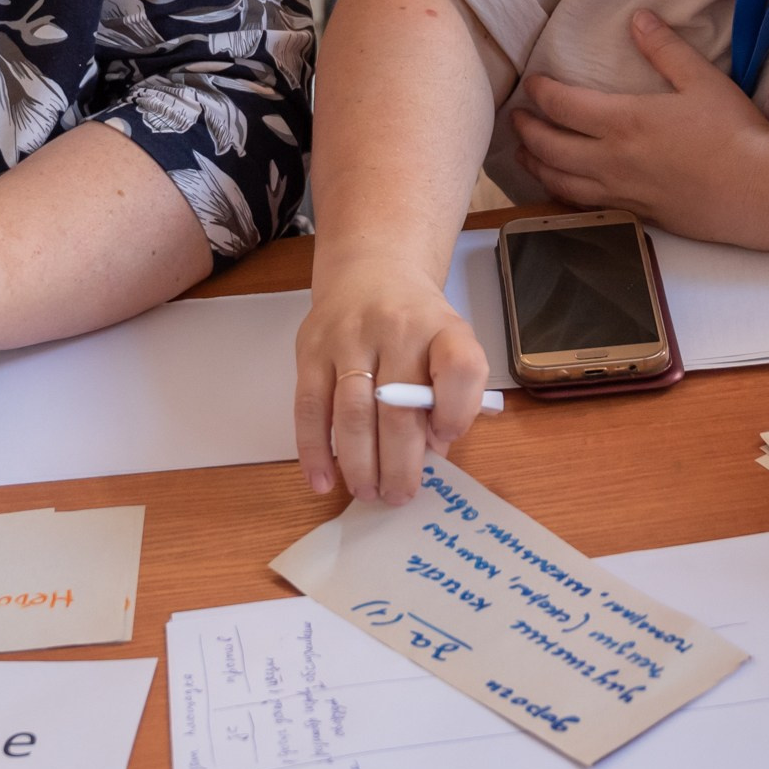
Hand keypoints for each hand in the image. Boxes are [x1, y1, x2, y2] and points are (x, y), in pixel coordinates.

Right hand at [294, 262, 490, 502]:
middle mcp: (397, 328)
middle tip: (398, 497)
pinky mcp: (310, 349)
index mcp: (443, 328)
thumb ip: (451, 396)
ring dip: (359, 464)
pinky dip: (314, 450)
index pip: (460, 366)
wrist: (371, 272)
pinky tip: (323, 480)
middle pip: (399, 406)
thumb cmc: (418, 325)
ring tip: (367, 493)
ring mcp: (349, 337)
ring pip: (352, 412)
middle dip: (399, 463)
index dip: (457, 410)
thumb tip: (431, 453)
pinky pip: (309, 407)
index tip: (445, 439)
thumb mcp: (450, 345)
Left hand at [510, 10, 768, 241]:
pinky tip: (561, 192)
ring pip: (559, 182)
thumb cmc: (734, 132)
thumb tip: (638, 18)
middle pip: (549, 147)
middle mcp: (612, 160)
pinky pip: (584, 207)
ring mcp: (621, 193)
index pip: (562, 106)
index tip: (532, 83)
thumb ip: (665, 49)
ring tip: (524, 155)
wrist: (758, 191)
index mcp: (624, 121)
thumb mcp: (702, 80)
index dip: (541, 92)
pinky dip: (561, 196)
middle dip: (527, 130)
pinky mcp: (636, 215)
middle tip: (516, 118)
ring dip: (535, 166)